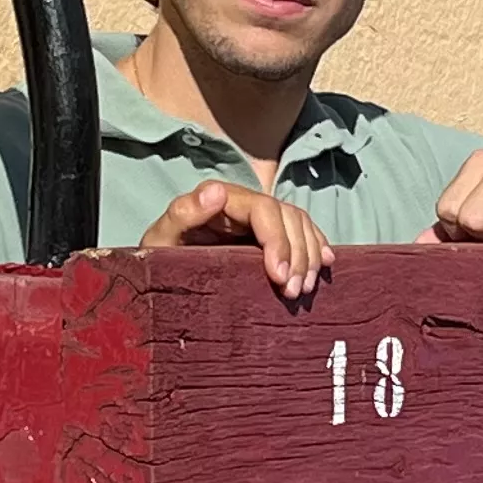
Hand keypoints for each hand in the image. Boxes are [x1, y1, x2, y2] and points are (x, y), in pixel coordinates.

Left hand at [146, 178, 327, 299]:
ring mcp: (259, 219)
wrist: (159, 278)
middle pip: (288, 217)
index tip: (279, 277)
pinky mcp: (268, 236)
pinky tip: (325, 265)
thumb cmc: (157, 261)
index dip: (279, 240)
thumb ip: (182, 214)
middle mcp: (244, 203)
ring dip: (309, 256)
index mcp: (221, 199)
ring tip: (302, 289)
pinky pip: (303, 233)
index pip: (264, 209)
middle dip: (298, 254)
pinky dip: (317, 247)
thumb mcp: (160, 240)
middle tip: (292, 293)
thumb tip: (215, 190)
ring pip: (300, 224)